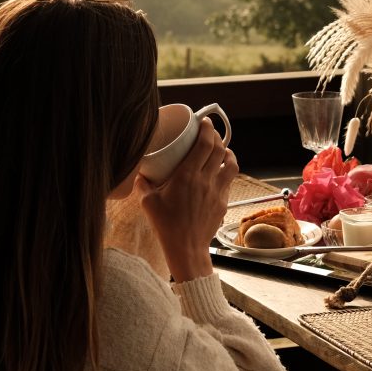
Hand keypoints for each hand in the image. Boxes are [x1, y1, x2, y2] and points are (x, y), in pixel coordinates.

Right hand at [138, 117, 237, 281]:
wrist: (187, 248)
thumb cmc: (167, 226)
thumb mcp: (148, 203)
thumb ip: (143, 185)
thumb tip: (140, 173)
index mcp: (188, 176)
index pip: (204, 144)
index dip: (207, 129)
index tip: (203, 121)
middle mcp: (206, 180)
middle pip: (219, 149)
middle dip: (216, 135)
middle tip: (210, 131)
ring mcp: (218, 191)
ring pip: (231, 164)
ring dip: (228, 152)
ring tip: (221, 149)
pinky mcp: (223, 202)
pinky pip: (229, 180)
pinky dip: (227, 171)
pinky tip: (220, 172)